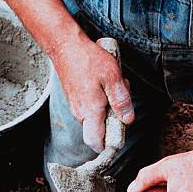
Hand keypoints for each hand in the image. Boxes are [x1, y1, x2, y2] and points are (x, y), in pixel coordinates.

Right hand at [51, 32, 133, 151]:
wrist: (65, 45)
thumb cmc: (88, 59)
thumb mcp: (112, 77)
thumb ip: (121, 101)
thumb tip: (128, 120)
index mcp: (90, 111)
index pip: (96, 143)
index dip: (109, 145)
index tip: (120, 136)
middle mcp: (80, 113)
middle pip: (100, 131)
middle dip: (114, 120)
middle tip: (120, 99)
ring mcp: (76, 107)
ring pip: (97, 118)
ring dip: (109, 107)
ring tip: (113, 86)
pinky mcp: (75, 100)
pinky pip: (92, 108)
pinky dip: (101, 100)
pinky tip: (105, 84)